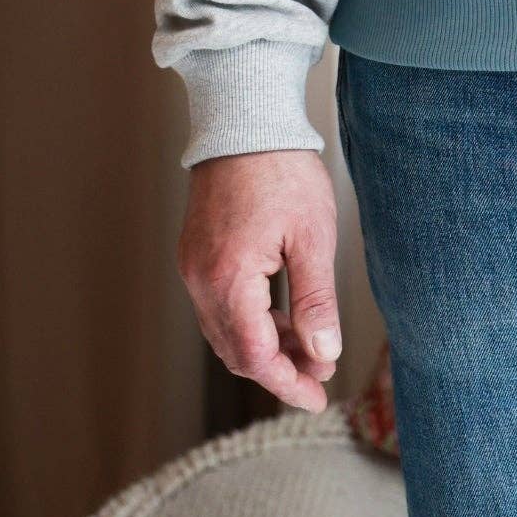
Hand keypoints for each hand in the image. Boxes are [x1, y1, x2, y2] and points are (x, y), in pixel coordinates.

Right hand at [176, 149, 342, 411]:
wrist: (246, 120)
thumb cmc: (282, 169)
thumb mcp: (312, 236)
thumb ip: (315, 300)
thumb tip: (323, 352)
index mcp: (228, 279)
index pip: (255, 356)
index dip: (287, 382)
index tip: (317, 395)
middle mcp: (201, 279)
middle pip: (236, 350)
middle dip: (280, 368)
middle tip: (321, 372)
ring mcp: (194, 266)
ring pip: (226, 330)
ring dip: (265, 345)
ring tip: (309, 346)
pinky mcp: (197, 253)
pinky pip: (220, 305)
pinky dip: (250, 320)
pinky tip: (282, 317)